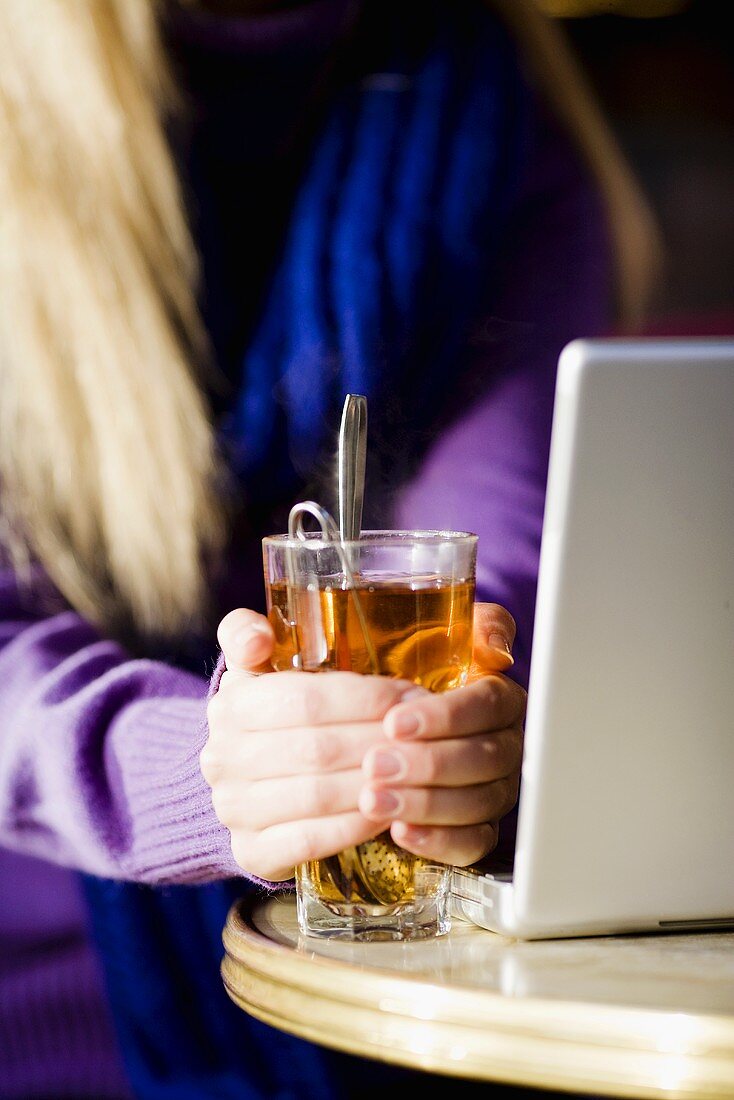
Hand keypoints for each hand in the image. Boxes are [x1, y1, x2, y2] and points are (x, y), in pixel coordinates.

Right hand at [202, 609, 412, 879]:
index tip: (413, 696)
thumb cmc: (275, 713)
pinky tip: (389, 813)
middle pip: (318, 749)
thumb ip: (250, 635)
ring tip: (417, 772)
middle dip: (380, 742)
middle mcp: (221, 758)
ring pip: (317, 796)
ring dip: (375, 785)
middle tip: (428, 738)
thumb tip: (259, 637)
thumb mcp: (258, 666)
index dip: (367, 698)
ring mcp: (233, 809)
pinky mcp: (250, 852)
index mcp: (230, 704)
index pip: (307, 700)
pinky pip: (309, 842)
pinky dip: (354, 827)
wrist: (248, 782)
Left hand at [358, 603, 525, 865]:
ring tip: (373, 799)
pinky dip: (438, 840)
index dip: (445, 715)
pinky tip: (401, 831)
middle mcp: (505, 744)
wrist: (384, 724)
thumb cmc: (412, 677)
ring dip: (425, 803)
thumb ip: (477, 626)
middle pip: (484, 757)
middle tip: (375, 764)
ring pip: (478, 803)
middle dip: (428, 763)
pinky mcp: (477, 828)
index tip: (395, 721)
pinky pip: (472, 843)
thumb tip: (496, 645)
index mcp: (499, 698)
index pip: (487, 704)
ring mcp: (494, 789)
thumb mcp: (437, 637)